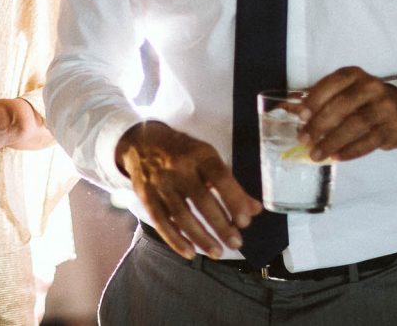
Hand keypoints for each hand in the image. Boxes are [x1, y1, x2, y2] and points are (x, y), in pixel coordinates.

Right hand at [115, 121, 260, 259]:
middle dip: (221, 226)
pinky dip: (176, 240)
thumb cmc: (183, 152)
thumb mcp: (208, 159)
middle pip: (202, 201)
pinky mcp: (146, 196)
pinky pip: (161, 222)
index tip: (245, 222)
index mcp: (199, 154)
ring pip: (182, 215)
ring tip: (217, 253)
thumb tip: (255, 210)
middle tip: (236, 244)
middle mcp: (178, 167)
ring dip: (201, 238)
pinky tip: (190, 252)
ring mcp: (160, 183)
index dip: (234, 201)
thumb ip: (231, 185)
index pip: (220, 178)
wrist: (142, 142)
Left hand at [299, 66, 396, 161]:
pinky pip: (370, 141)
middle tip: (304, 139)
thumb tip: (285, 108)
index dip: (316, 99)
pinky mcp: (393, 128)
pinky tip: (336, 157)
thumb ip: (317, 100)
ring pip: (356, 125)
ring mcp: (385, 108)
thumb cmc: (361, 101)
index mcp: (354, 75)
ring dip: (333, 141)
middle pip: (343, 106)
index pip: (333, 84)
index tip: (301, 116)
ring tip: (316, 154)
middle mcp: (371, 87)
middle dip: (320, 124)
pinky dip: (351, 151)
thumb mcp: (342, 93)